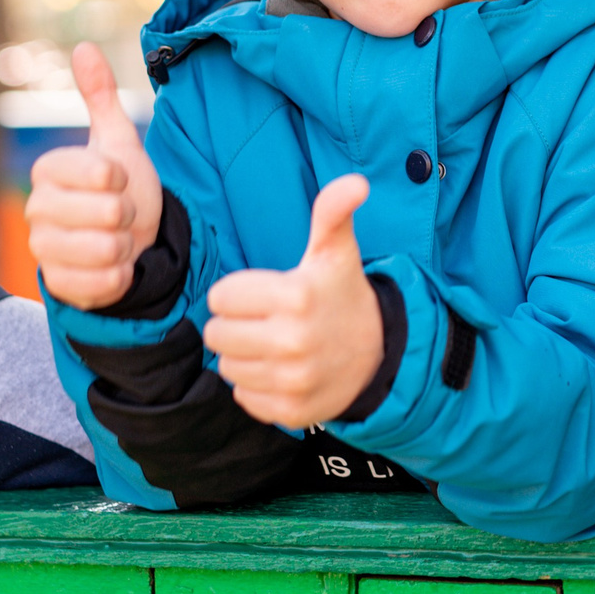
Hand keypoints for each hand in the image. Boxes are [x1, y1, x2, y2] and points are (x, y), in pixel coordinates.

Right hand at [28, 42, 163, 309]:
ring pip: (107, 249)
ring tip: (117, 239)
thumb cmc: (121, 189)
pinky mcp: (57, 285)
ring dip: (126, 246)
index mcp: (48, 169)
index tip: (119, 183)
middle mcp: (37, 208)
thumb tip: (84, 46)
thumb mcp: (117, 141)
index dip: (124, 180)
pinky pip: (105, 283)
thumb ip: (100, 96)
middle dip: (129, 216)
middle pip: (109, 212)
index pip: (102, 172)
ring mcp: (43, 249)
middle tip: (120, 215)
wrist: (126, 242)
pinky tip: (113, 266)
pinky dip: (121, 276)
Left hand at [202, 175, 384, 428]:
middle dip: (235, 325)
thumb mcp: (335, 252)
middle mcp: (293, 341)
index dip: (238, 294)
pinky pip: (243, 397)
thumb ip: (332, 213)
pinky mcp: (290, 411)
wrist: (378, 354)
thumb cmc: (341, 295)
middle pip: (217, 334)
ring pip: (226, 366)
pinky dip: (257, 385)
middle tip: (266, 321)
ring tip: (274, 345)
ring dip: (243, 355)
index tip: (266, 294)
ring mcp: (292, 380)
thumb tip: (356, 182)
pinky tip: (281, 371)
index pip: (221, 297)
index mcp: (295, 296)